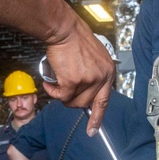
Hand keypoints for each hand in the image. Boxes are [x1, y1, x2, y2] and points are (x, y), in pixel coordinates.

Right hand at [42, 19, 114, 134]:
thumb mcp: (94, 57)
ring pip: (71, 101)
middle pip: (85, 104)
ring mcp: (88, 80)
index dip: (97, 117)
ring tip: (55, 83)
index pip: (104, 101)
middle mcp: (101, 78)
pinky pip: (60, 96)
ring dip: (61, 95)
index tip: (93, 130)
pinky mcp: (73, 81)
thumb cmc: (75, 39)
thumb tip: (85, 92)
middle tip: (62, 90)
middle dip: (71, 100)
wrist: (64, 29)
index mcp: (108, 72)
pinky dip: (52, 91)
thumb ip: (94, 74)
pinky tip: (49, 82)